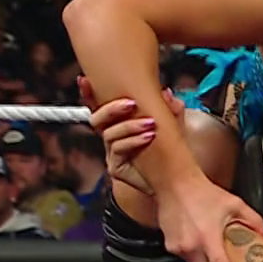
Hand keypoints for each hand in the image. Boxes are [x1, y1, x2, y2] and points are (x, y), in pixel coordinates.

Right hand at [79, 76, 180, 197]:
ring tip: (150, 124)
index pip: (102, 106)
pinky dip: (132, 142)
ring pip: (109, 134)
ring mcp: (112, 154)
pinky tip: (147, 138)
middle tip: (131, 104)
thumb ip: (171, 108)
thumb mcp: (174, 126)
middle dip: (112, 108)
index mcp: (121, 125)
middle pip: (97, 119)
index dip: (89, 94)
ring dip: (129, 126)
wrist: (177, 181)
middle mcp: (113, 138)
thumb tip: (166, 91)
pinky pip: (117, 150)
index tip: (84, 80)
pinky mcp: (116, 168)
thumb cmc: (173, 153)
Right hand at [159, 173, 262, 261]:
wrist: (174, 184)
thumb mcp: (234, 203)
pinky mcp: (170, 246)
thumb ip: (252, 220)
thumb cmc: (203, 193)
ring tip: (215, 257)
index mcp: (208, 236)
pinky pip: (186, 258)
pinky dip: (196, 256)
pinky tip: (200, 244)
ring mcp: (178, 248)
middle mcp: (191, 246)